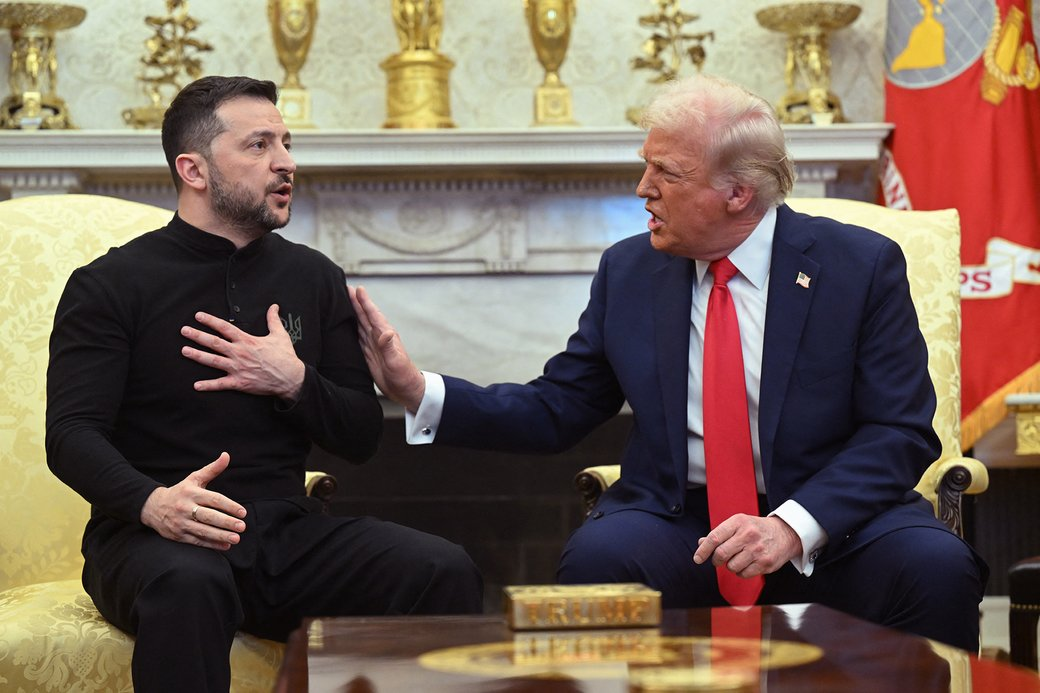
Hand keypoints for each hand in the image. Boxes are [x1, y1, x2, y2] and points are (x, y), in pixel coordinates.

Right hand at [140, 452, 247, 550]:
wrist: (152, 507)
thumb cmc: (180, 491)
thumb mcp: (194, 478)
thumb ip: (212, 469)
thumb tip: (226, 455)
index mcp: (191, 493)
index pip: (213, 500)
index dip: (229, 506)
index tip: (243, 512)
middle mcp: (185, 508)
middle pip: (209, 516)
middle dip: (226, 522)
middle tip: (242, 526)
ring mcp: (181, 523)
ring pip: (203, 531)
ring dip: (220, 536)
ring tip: (236, 538)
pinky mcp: (178, 535)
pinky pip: (197, 541)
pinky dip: (211, 544)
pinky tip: (226, 545)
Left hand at [181, 304, 304, 401]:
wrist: (290, 377)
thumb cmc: (285, 356)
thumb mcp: (280, 335)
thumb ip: (273, 319)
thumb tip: (274, 307)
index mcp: (247, 341)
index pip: (225, 328)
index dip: (210, 321)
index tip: (198, 316)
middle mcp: (239, 353)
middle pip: (214, 343)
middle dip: (197, 336)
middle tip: (184, 330)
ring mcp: (237, 368)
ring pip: (213, 361)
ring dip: (197, 355)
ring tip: (184, 351)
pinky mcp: (239, 382)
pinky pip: (221, 384)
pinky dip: (208, 385)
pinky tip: (196, 385)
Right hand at [348, 285, 425, 411]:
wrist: (405, 390)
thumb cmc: (404, 376)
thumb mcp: (396, 362)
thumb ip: (389, 347)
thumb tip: (386, 332)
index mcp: (385, 336)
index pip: (372, 315)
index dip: (364, 302)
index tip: (357, 289)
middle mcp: (378, 337)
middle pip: (363, 316)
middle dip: (355, 302)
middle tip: (344, 288)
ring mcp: (373, 345)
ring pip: (359, 324)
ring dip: (352, 313)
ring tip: (342, 302)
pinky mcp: (368, 354)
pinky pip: (357, 338)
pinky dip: (350, 329)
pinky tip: (344, 325)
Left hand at [693, 514, 801, 577]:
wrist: (785, 533)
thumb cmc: (755, 529)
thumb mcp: (738, 524)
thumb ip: (719, 534)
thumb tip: (701, 544)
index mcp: (738, 522)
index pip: (714, 537)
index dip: (703, 550)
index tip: (697, 559)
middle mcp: (748, 535)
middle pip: (721, 554)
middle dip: (716, 560)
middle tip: (718, 560)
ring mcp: (758, 549)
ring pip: (731, 566)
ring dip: (730, 566)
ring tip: (738, 558)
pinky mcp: (765, 563)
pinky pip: (743, 574)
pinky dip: (741, 572)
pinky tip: (747, 563)